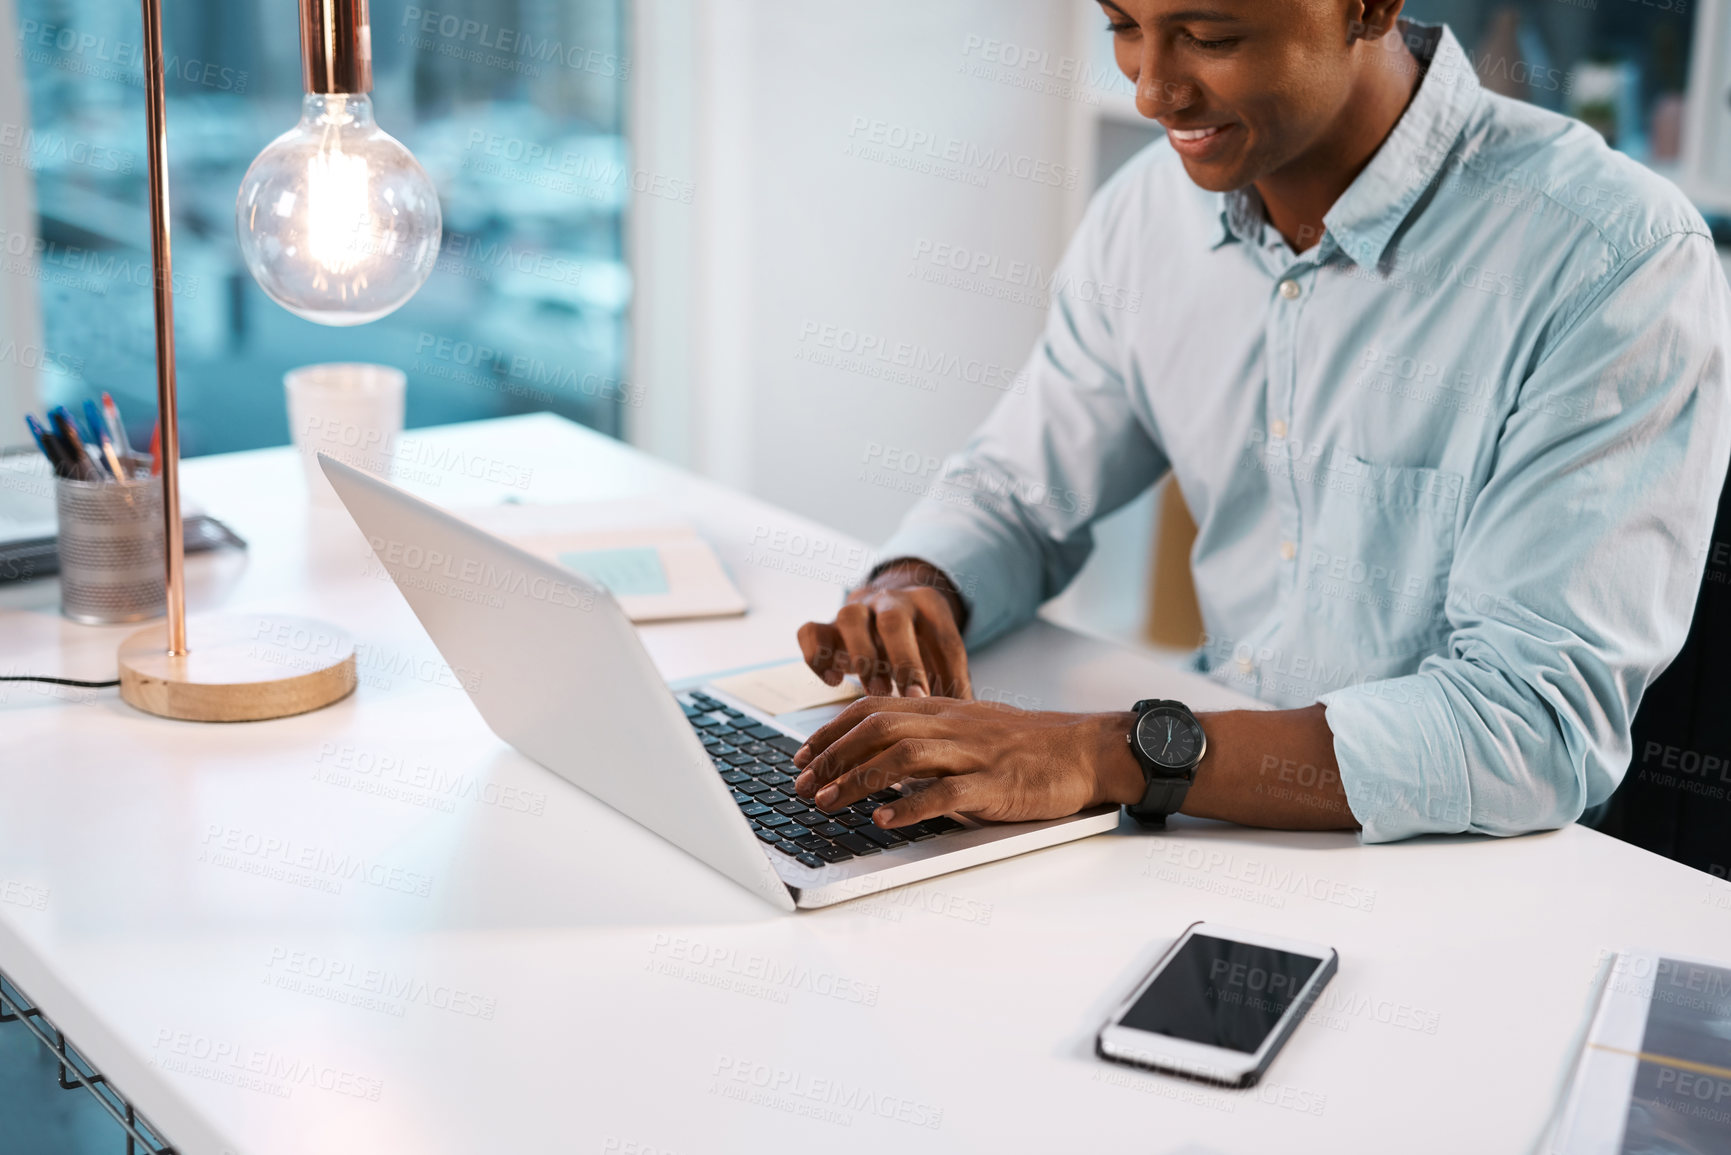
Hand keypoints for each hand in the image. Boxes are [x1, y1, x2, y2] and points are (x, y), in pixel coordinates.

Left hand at [790, 697, 1144, 828]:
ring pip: (903, 756)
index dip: (831, 732)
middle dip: (832, 757)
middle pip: (878, 729)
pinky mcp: (994, 784)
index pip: (872, 709)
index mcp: (943, 709)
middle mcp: (952, 725)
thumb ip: (928, 736)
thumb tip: (879, 758)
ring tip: (827, 802)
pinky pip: (945, 792)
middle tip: (802, 785)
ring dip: (857, 780)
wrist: (1084, 750)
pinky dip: (908, 805)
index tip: (802, 756)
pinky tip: (883, 819)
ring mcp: (973, 753)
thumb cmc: (1027, 745)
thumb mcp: (970, 728)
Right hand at [796, 559, 970, 697]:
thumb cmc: (920, 643)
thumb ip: (953, 683)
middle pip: (894, 621)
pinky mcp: (826, 624)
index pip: (941, 637)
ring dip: (861, 657)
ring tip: (872, 694)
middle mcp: (890, 600)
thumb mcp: (942, 654)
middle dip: (901, 662)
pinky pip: (811, 632)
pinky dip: (817, 657)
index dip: (943, 671)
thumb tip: (967, 726)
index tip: (937, 703)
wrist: (885, 606)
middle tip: (907, 699)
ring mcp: (855, 609)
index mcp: (929, 605)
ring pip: (850, 618)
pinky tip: (833, 682)